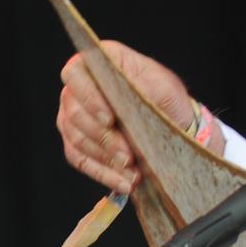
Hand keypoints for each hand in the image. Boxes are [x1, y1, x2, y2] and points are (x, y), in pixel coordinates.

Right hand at [56, 40, 195, 193]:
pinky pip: (81, 160)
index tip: (109, 119)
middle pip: (76, 113)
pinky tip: (124, 182)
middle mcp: (79, 89)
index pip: (76, 73)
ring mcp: (73, 117)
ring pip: (78, 139)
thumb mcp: (164, 86)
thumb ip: (142, 84)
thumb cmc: (166, 99)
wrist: (172, 124)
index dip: (88, 96)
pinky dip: (103, 173)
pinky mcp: (77, 143)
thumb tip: (124, 89)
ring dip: (106, 159)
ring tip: (132, 172)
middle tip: (128, 155)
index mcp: (98, 64)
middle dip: (104, 138)